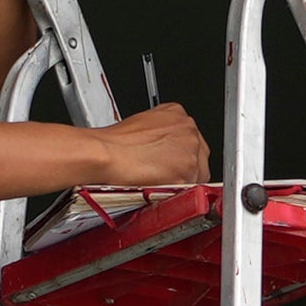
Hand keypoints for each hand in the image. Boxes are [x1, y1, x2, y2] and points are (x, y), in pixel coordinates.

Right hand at [86, 103, 210, 186]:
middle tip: (166, 175)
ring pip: (198, 172)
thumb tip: (164, 146)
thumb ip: (162, 132)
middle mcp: (189, 129)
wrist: (106, 154)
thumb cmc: (115, 143)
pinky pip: (192, 187)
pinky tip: (162, 189)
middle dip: (185, 166)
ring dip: (183, 180)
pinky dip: (179, 192)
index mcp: (178, 113)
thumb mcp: (143, 123)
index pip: (191, 137)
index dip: (180, 153)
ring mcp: (190, 151)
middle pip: (198, 154)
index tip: (171, 160)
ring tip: (161, 182)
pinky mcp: (188, 172)